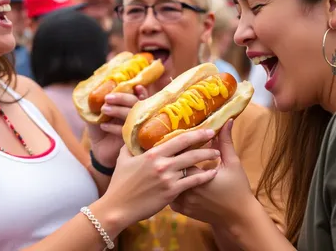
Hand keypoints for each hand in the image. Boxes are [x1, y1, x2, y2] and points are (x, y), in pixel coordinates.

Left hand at [88, 86, 147, 167]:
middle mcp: (134, 116)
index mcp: (128, 107)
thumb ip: (96, 103)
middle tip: (107, 98)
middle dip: (122, 98)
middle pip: (136, 103)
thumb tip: (93, 90)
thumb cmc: (99, 130)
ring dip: (118, 110)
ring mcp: (134, 128)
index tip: (133, 85)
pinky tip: (103, 126)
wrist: (99, 151)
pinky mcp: (130, 140)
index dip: (140, 90)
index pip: (137, 95)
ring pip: (132, 115)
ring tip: (103, 110)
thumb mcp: (95, 114)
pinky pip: (125, 131)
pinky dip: (114, 127)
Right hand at [101, 128, 219, 225]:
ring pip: (193, 165)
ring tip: (217, 154)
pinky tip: (212, 173)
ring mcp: (167, 178)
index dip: (195, 133)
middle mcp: (162, 164)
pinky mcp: (171, 192)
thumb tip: (132, 137)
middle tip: (215, 136)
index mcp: (152, 153)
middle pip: (189, 150)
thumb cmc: (119, 184)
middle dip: (205, 142)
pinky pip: (192, 182)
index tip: (206, 128)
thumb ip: (130, 146)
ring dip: (207, 158)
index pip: (178, 139)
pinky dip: (204, 177)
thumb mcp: (123, 160)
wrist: (117, 207)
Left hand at [169, 120, 254, 225]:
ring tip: (166, 163)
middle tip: (170, 149)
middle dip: (171, 159)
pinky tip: (170, 179)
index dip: (180, 148)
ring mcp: (183, 202)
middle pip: (172, 169)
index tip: (180, 141)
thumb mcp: (233, 163)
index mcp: (198, 177)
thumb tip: (227, 121)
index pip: (181, 157)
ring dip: (168, 173)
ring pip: (167, 183)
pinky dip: (169, 187)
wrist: (237, 217)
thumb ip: (225, 142)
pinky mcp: (182, 210)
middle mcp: (187, 191)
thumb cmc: (238, 188)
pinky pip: (169, 196)